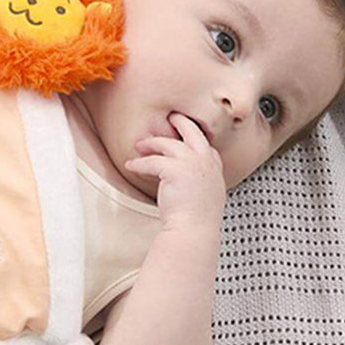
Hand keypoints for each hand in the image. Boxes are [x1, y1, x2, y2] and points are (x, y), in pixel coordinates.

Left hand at [124, 113, 225, 231]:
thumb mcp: (204, 195)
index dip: (194, 138)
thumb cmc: (196, 218)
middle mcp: (205, 161)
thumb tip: (184, 179)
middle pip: (193, 132)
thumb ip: (198, 182)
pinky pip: (152, 161)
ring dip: (152, 143)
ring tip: (140, 145)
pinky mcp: (175, 169)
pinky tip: (131, 165)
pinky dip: (139, 163)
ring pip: (168, 144)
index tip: (184, 134)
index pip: (206, 146)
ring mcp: (192, 163)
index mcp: (214, 169)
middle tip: (171, 117)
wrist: (194, 228)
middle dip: (181, 122)